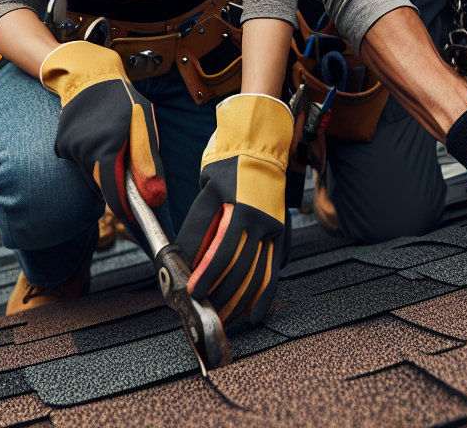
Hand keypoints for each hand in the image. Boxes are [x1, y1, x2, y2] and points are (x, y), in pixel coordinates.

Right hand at [40, 41, 165, 226]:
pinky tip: (96, 136)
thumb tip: (155, 198)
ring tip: (113, 141)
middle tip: (127, 163)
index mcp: (107, 146)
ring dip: (103, 168)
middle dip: (116, 182)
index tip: (134, 217)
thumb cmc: (122, 100)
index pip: (112, 191)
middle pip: (101, 184)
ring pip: (89, 174)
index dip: (124, 207)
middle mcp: (84, 150)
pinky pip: (78, 163)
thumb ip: (148, 163)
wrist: (90, 76)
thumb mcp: (144, 126)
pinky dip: (89, 158)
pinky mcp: (60, 145)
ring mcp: (69, 148)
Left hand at [176, 93, 292, 324]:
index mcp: (239, 207)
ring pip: (258, 274)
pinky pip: (274, 270)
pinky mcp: (281, 234)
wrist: (261, 148)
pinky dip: (265, 295)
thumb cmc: (228, 168)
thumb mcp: (207, 191)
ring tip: (225, 318)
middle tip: (205, 311)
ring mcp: (274, 228)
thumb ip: (198, 227)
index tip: (193, 292)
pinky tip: (254, 313)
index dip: (206, 275)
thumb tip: (185, 260)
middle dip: (221, 294)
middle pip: (240, 268)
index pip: (221, 250)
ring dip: (241, 301)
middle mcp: (260, 220)